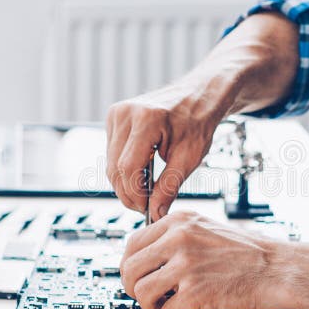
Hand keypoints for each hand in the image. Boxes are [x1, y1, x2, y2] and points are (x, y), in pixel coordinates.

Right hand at [106, 81, 228, 221]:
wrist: (198, 96)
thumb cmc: (198, 121)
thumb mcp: (189, 157)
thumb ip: (170, 186)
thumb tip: (156, 212)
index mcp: (147, 119)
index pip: (128, 167)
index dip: (135, 194)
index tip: (147, 208)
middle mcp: (126, 113)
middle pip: (115, 167)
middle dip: (128, 192)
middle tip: (146, 206)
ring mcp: (117, 113)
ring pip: (110, 162)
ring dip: (125, 182)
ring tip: (147, 190)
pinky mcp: (114, 117)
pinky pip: (112, 152)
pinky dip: (124, 168)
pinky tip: (142, 173)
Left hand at [119, 211, 293, 308]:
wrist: (277, 268)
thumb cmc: (248, 254)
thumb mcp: (206, 229)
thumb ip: (176, 238)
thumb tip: (147, 257)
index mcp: (179, 222)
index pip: (132, 244)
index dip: (130, 266)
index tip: (137, 276)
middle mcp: (179, 239)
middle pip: (130, 269)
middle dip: (134, 288)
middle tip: (147, 296)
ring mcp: (186, 265)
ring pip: (142, 292)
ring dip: (151, 305)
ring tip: (166, 304)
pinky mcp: (195, 291)